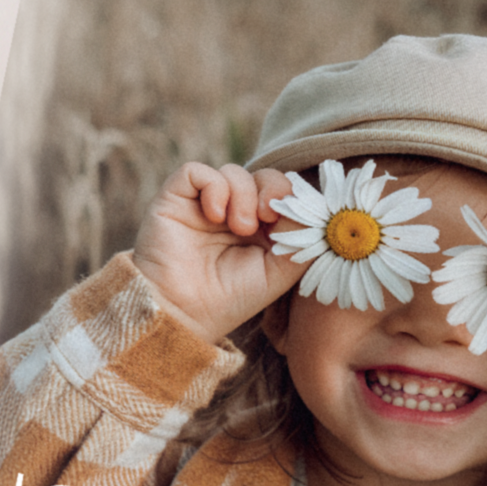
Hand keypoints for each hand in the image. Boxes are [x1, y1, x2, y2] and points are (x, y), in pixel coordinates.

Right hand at [132, 162, 301, 344]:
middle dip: (273, 188)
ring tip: (239, 227)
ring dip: (244, 194)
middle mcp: (233, 211)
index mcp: (261, 228)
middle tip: (266, 216)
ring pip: (233, 171)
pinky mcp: (176, 199)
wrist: (181, 314)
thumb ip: (300, 239)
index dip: (292, 196)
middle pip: (263, 175)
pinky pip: (196, 171)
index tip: (289, 218)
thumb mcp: (279, 272)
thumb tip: (310, 207)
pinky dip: (214, 186)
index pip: (283, 192)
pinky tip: (216, 215)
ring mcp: (204, 204)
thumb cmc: (230, 299)